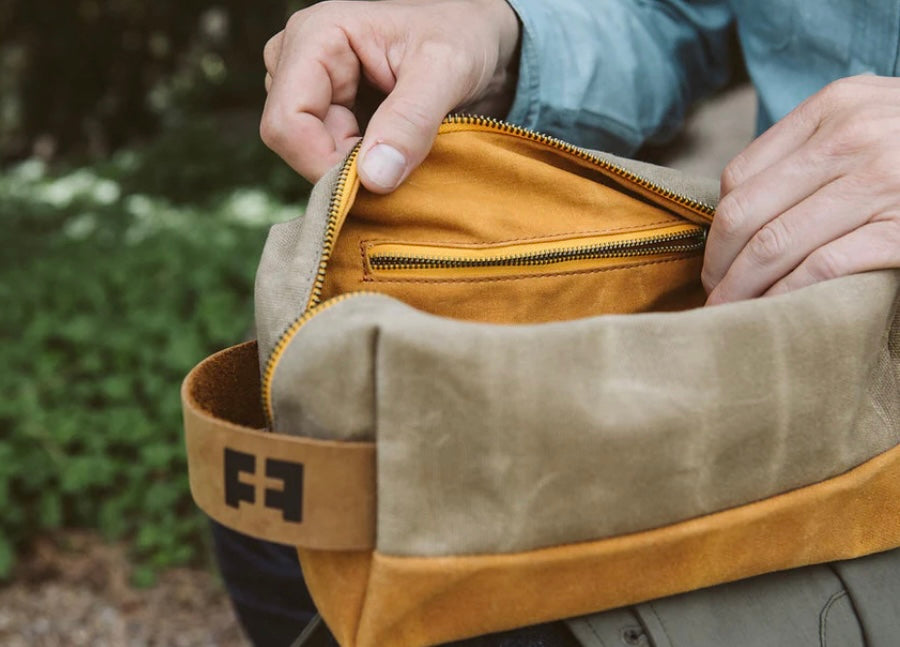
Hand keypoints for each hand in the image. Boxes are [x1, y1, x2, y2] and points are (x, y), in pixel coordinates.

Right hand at [260, 0, 519, 192]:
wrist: (480, 41)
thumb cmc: (464, 38)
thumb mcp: (447, 72)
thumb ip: (411, 121)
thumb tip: (373, 178)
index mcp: (316, 36)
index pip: (287, 123)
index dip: (324, 165)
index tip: (378, 181)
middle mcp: (297, 58)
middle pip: (292, 143)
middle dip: (341, 166)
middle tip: (398, 162)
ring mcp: (307, 85)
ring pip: (305, 154)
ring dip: (352, 168)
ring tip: (400, 151)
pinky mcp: (323, 109)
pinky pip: (323, 156)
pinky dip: (357, 168)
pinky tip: (391, 155)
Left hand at [703, 75, 899, 304]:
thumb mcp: (868, 123)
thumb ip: (811, 152)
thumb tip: (738, 213)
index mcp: (835, 107)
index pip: (740, 176)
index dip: (716, 229)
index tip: (714, 260)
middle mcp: (854, 138)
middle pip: (745, 214)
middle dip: (718, 266)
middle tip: (713, 295)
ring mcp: (882, 183)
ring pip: (773, 245)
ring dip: (741, 289)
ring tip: (731, 311)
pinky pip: (820, 269)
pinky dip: (785, 296)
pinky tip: (774, 312)